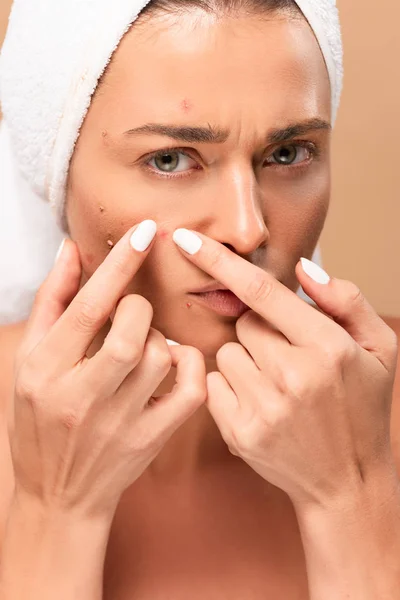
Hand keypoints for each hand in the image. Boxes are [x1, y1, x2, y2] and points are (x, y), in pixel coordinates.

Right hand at [11, 221, 206, 520]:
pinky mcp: (150, 439)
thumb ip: (51, 301)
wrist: (59, 494)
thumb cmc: (40, 420)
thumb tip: (71, 249)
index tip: (146, 231)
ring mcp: (120, 422)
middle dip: (139, 309)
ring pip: (162, 357)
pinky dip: (192, 366)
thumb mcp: (30, 359)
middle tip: (132, 314)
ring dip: (160, 338)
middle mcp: (81, 397)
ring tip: (143, 346)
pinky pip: (190, 392)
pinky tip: (175, 363)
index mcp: (45, 371)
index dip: (119, 265)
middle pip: (131, 333)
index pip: (88, 308)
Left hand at [172, 228, 398, 509]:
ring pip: (227, 352)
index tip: (185, 238)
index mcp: (327, 347)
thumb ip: (346, 301)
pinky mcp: (239, 432)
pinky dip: (231, 385)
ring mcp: (263, 407)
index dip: (219, 260)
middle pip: (244, 322)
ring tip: (278, 383)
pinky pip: (214, 383)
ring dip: (247, 359)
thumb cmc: (363, 407)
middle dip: (261, 329)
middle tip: (288, 355)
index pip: (262, 292)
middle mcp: (293, 376)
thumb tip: (303, 268)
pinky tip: (260, 401)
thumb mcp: (380, 348)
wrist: (347, 481)